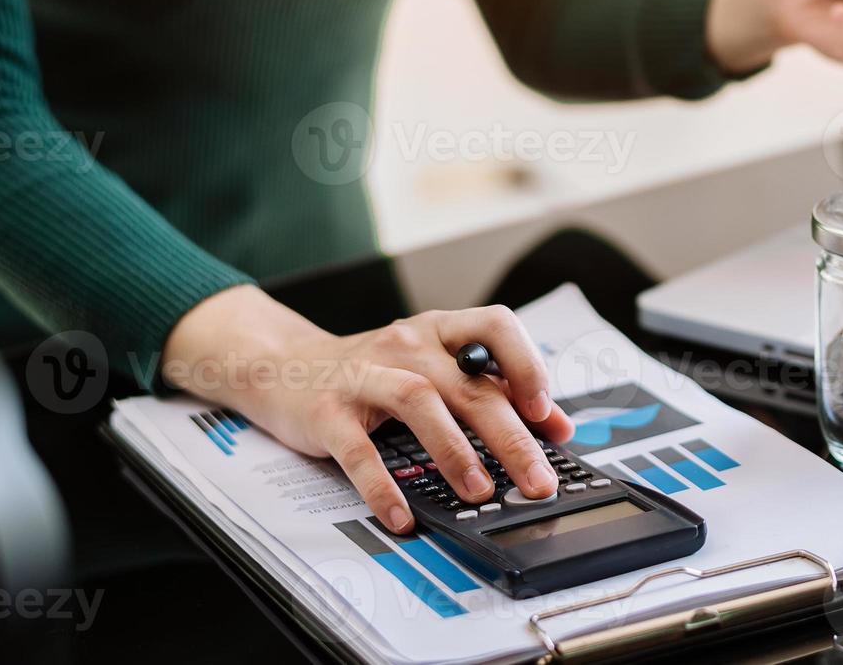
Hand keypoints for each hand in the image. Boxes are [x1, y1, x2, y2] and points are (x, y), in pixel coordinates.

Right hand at [162, 285, 574, 532]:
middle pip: (469, 385)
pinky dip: (382, 486)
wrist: (283, 365)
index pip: (496, 327)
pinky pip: (358, 450)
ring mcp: (365, 374)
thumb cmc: (374, 370)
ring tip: (480, 491)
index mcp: (440, 331)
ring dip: (456, 450)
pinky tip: (401, 515)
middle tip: (538, 481)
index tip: (546, 414)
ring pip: (419, 403)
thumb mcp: (434, 369)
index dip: (527, 365)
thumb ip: (493, 391)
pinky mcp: (327, 411)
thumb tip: (558, 427)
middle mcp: (407, 343)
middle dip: (511, 437)